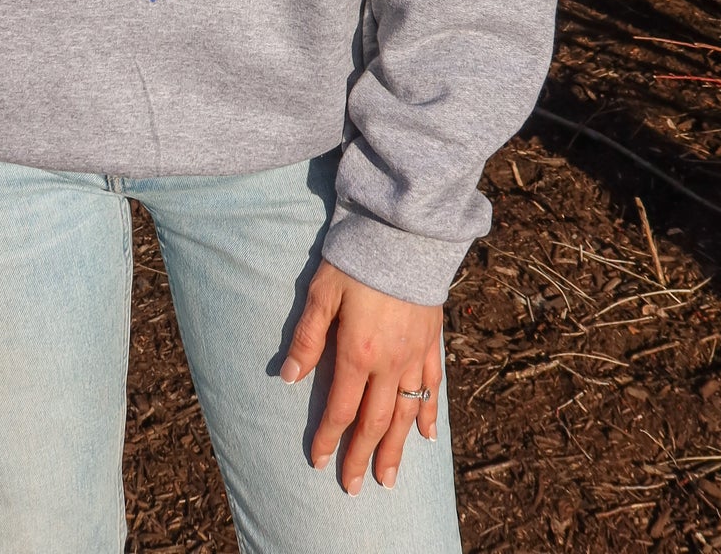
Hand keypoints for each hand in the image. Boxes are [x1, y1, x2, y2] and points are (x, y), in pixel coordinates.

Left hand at [280, 259, 442, 493]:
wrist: (404, 232)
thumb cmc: (356, 259)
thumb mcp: (322, 293)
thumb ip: (307, 338)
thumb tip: (287, 378)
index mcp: (358, 352)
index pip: (340, 408)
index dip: (328, 438)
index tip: (318, 463)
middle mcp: (390, 362)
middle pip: (375, 422)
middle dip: (362, 457)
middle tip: (353, 488)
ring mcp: (414, 355)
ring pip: (406, 414)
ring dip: (396, 449)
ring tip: (388, 478)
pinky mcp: (431, 342)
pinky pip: (433, 387)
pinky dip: (429, 413)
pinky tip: (426, 436)